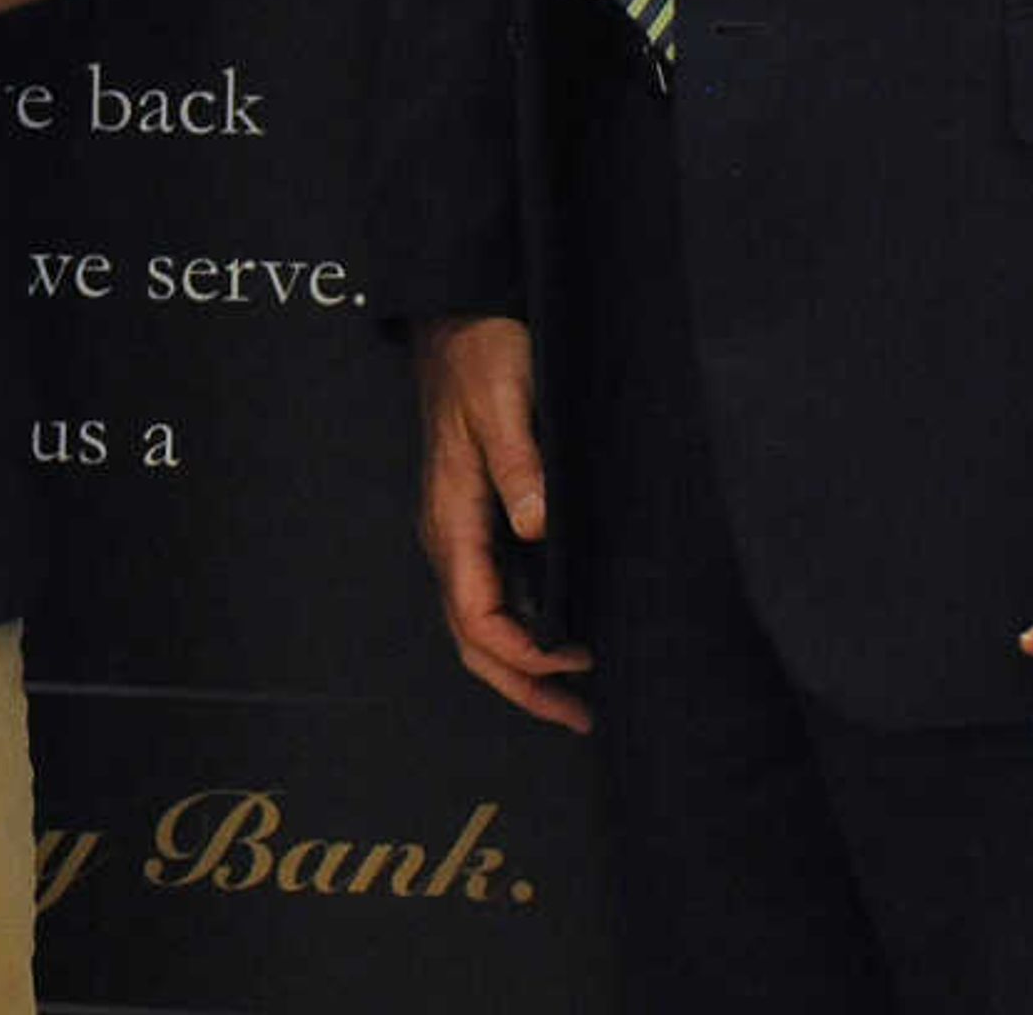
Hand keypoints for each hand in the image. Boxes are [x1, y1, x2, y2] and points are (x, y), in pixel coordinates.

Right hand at [412, 313, 592, 732]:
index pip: (475, 613)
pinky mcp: (480, 518)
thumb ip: (519, 462)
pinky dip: (527, 630)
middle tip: (582, 718)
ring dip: (524, 666)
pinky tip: (565, 633)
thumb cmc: (481, 352)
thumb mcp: (503, 397)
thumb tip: (535, 527)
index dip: (522, 653)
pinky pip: (496, 593)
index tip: (576, 662)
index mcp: (450, 515)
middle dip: (521, 685)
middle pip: (472, 636)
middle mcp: (450, 533)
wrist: (459, 315)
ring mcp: (462, 528)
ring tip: (578, 697)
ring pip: (483, 621)